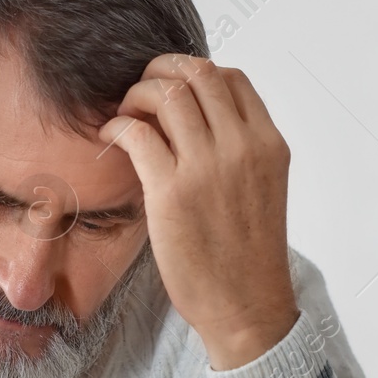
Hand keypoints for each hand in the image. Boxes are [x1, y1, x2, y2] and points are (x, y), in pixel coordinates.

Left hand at [101, 55, 298, 370]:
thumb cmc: (246, 256)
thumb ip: (238, 152)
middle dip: (160, 71)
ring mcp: (208, 166)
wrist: (246, 306)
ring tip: (124, 115)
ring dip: (137, 94)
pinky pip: (137, 132)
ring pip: (167, 94)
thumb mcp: (260, 189)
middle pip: (198, 74)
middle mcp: (242, 146)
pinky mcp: (171, 190)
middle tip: (139, 91)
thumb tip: (197, 123)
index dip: (194, 72)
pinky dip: (117, 125)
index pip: (232, 78)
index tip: (171, 87)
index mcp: (268, 144)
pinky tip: (109, 138)